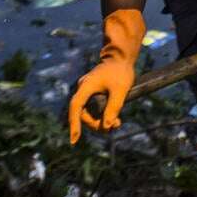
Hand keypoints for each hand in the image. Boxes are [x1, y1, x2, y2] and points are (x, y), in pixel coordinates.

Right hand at [68, 9, 144, 143]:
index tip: (74, 139)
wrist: (122, 57)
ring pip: (89, 111)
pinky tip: (115, 120)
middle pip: (83, 113)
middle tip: (113, 128)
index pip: (76, 107)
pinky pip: (94, 106)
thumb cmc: (121, 71)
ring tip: (117, 125)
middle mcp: (83, 89)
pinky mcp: (93, 91)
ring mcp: (87, 90)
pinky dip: (102, 114)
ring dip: (100, 120)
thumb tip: (107, 126)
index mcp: (86, 86)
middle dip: (96, 123)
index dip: (74, 124)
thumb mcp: (120, 90)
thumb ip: (114, 108)